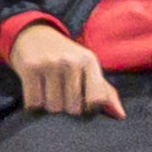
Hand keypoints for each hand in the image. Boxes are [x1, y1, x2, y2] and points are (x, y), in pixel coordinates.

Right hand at [2, 19, 121, 117]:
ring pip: (53, 108)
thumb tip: (120, 116)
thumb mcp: (88, 68)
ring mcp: (50, 64)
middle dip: (65, 107)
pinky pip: (34, 103)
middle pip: (72, 109)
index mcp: (89, 61)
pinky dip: (33, 103)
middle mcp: (71, 61)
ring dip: (48, 106)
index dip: (88, 107)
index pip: (96, 100)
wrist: (34, 35)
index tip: (81, 100)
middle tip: (61, 92)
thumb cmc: (66, 57)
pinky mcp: (30, 68)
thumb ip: (105, 92)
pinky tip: (36, 90)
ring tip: (48, 90)